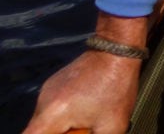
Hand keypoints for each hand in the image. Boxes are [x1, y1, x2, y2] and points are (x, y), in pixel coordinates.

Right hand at [22, 50, 140, 133]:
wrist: (117, 48)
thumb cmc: (116, 84)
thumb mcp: (112, 125)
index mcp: (53, 113)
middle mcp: (44, 100)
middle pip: (37, 130)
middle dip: (57, 133)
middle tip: (78, 130)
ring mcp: (48, 89)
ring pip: (45, 119)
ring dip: (59, 126)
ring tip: (83, 121)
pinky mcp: (55, 83)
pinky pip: (51, 107)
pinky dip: (62, 115)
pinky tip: (83, 110)